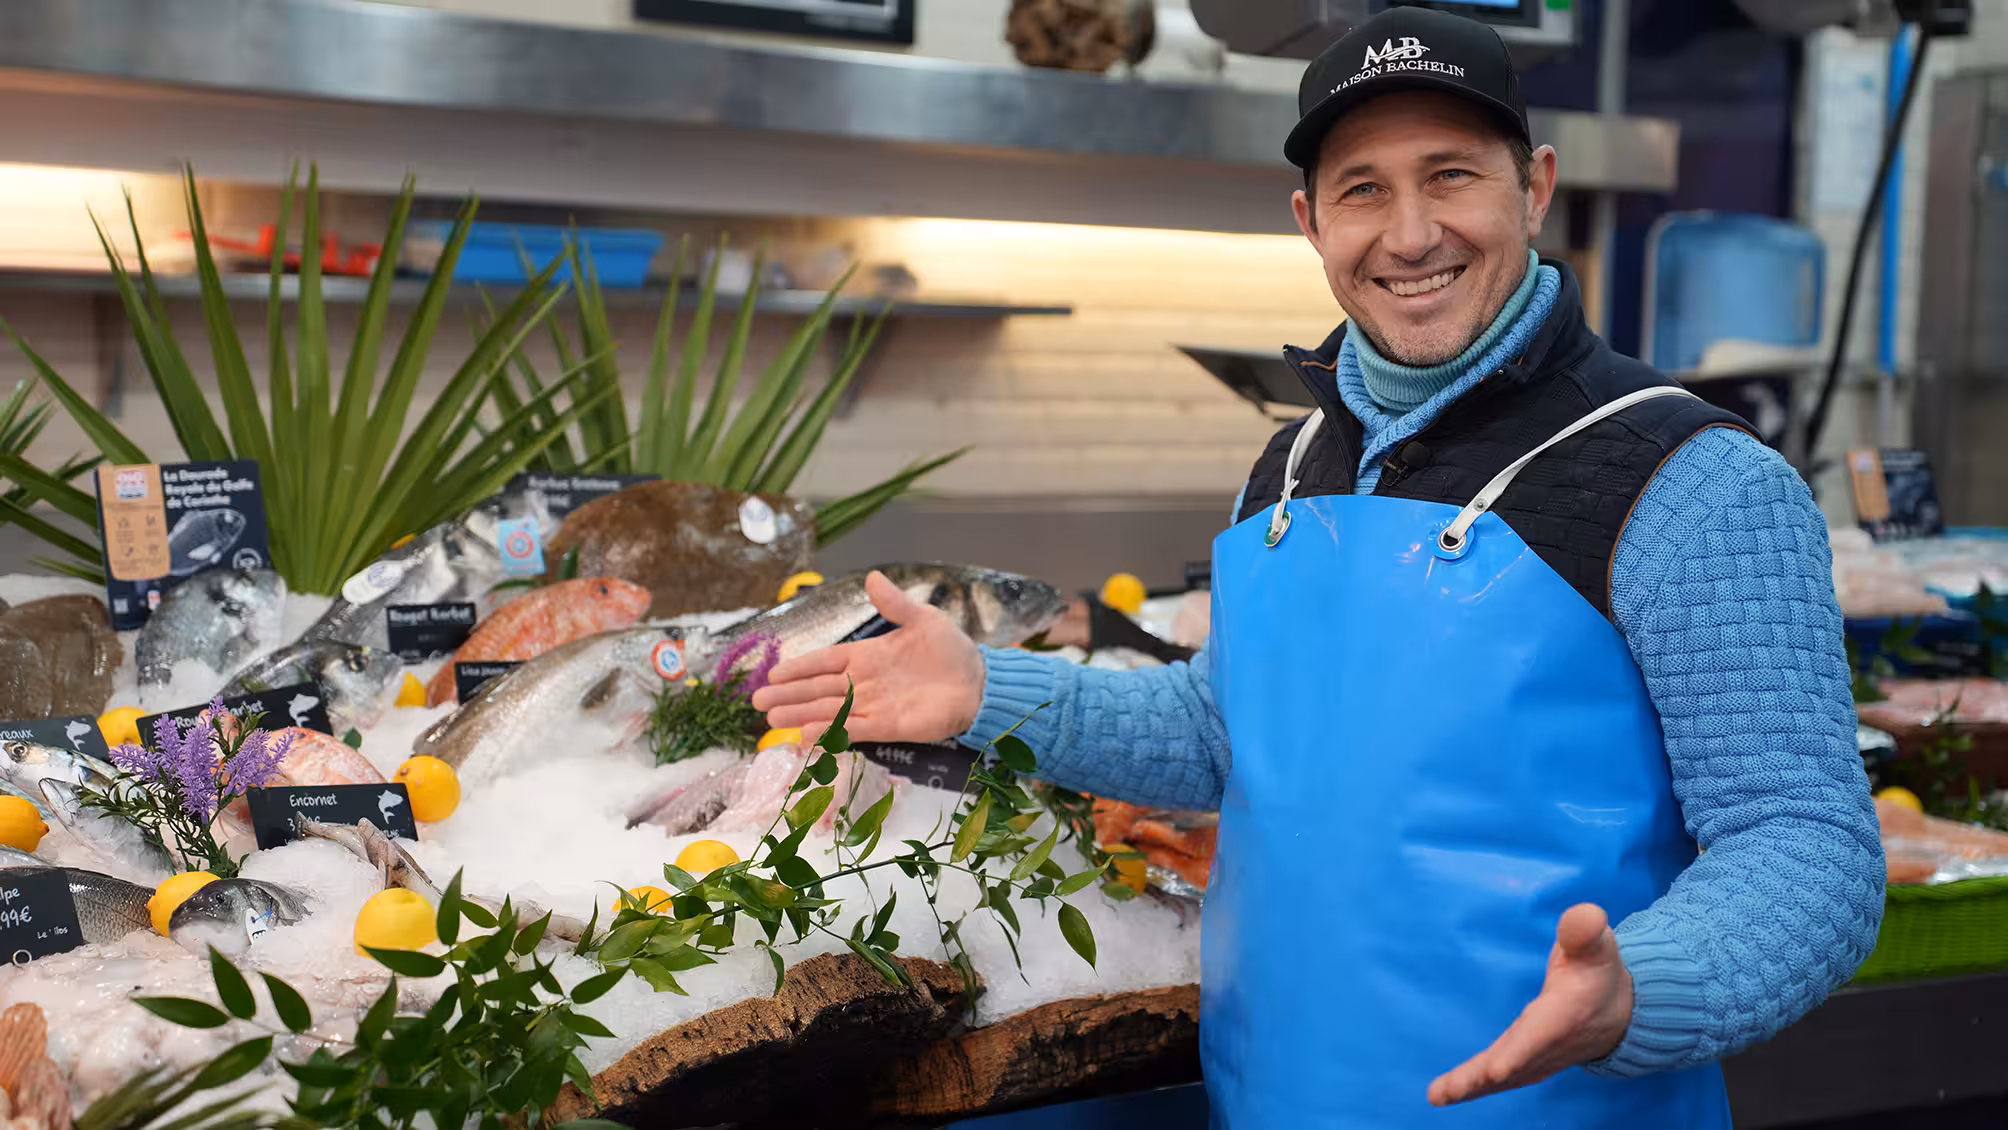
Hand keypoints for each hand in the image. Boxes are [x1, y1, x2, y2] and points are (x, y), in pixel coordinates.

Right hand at [750, 570, 985, 744]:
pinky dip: (830, 733)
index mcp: (868, 655)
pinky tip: (806, 736)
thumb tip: (872, 577)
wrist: (979, 682)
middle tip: (758, 701)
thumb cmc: (951, 651)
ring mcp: (874, 705)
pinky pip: (853, 730)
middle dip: (789, 695)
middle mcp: (865, 682)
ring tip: (772, 720)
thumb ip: (894, 604)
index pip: (825, 662)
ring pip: (828, 711)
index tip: (773, 673)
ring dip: (800, 715)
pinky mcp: (888, 726)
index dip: (799, 667)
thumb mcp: (923, 619)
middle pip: (818, 689)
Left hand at [1427, 904, 1633, 1107]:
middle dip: (1477, 1079)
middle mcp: (1548, 1044)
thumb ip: (1585, 931)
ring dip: (1469, 1087)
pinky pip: (1500, 1077)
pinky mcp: (1528, 1062)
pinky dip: (1476, 1087)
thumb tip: (1584, 916)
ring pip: (1501, 1076)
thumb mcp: (1597, 945)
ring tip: (1436, 1096)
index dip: (1517, 1054)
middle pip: (1510, 1064)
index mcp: (1563, 1015)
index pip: (1538, 1037)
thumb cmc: (1599, 970)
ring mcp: (1537, 1057)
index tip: (1493, 1071)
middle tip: (1441, 1093)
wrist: (1618, 1011)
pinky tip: (1449, 1093)